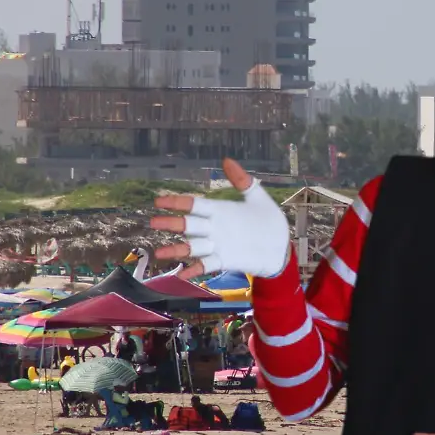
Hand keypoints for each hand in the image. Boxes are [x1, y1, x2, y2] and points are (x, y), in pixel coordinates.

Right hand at [150, 158, 290, 278]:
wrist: (281, 247)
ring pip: (192, 246)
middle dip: (171, 223)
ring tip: (158, 253)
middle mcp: (214, 228)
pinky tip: (181, 273)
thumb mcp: (258, 198)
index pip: (194, 205)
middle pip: (189, 225)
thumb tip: (227, 160)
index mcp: (220, 211)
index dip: (177, 203)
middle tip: (153, 222)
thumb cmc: (269, 221)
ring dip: (176, 249)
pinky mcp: (225, 260)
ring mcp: (218, 245)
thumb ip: (243, 181)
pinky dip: (194, 269)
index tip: (158, 201)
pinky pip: (206, 265)